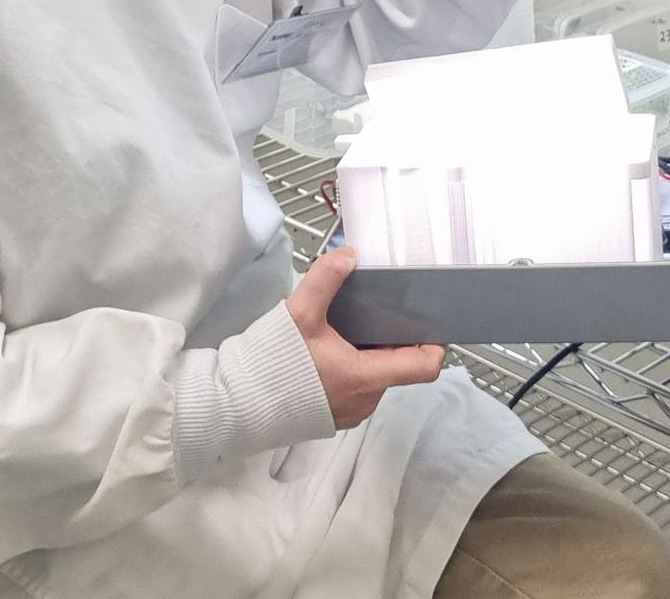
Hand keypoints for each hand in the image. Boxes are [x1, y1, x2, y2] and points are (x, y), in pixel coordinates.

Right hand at [286, 246, 445, 429]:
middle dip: (392, 338)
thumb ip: (325, 279)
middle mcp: (365, 400)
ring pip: (378, 376)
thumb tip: (348, 254)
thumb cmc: (271, 363)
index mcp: (365, 377)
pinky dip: (354, 367)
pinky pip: (359, 388)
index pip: (424, 366)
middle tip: (376, 308)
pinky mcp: (335, 416)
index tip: (427, 319)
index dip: (433, 342)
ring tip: (349, 326)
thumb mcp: (298, 314)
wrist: (235, 404)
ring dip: (370, 352)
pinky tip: (332, 348)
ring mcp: (351, 412)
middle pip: (399, 365)